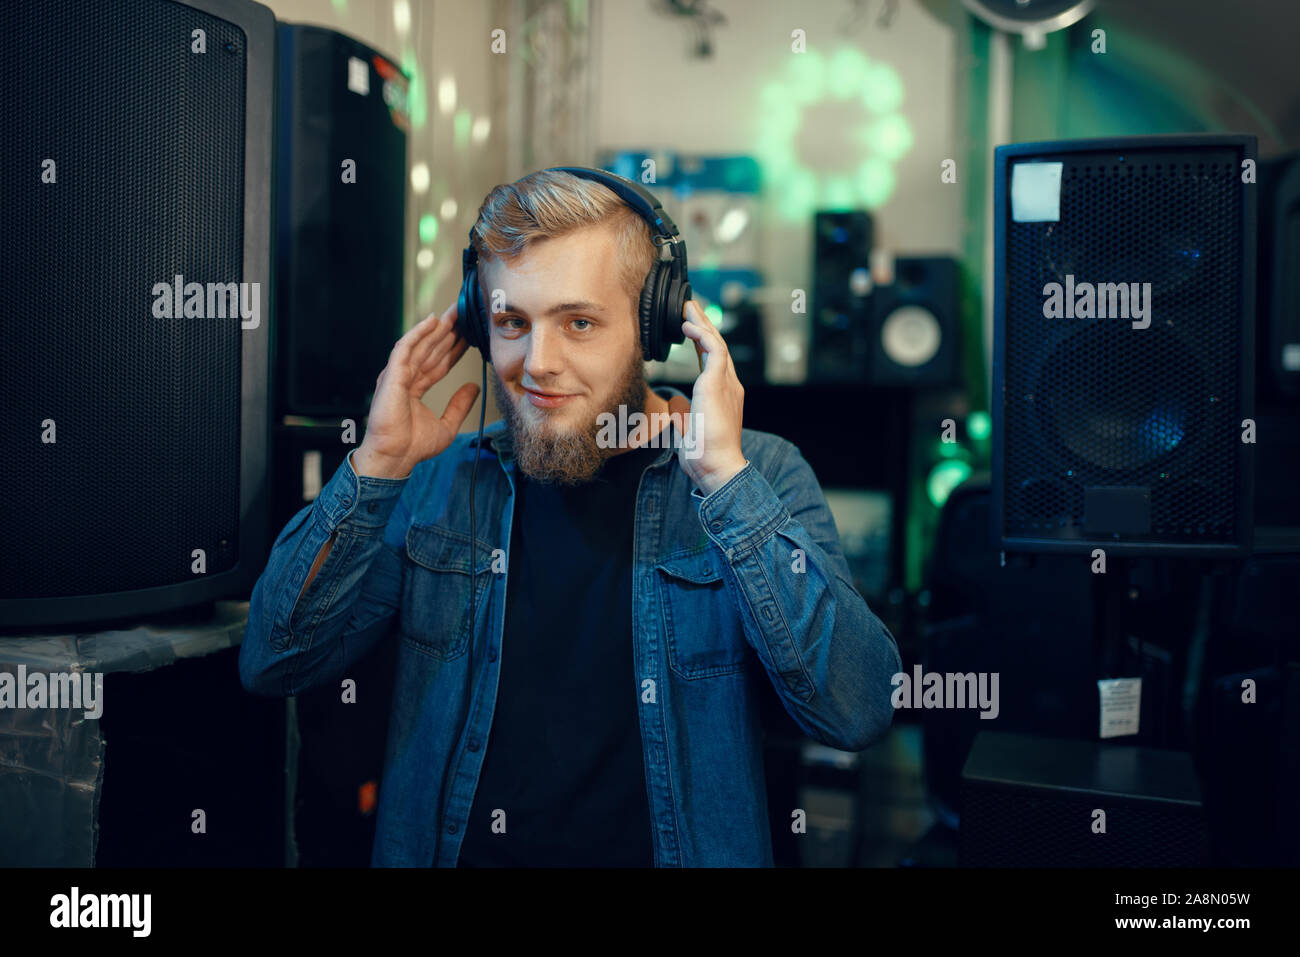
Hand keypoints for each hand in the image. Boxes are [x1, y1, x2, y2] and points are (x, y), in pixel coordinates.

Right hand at [354, 300, 479, 477]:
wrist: (395, 457)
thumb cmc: (413, 447)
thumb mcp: (447, 425)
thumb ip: (460, 405)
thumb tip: (474, 387)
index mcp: (415, 388)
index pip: (439, 363)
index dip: (454, 348)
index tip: (470, 335)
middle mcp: (405, 378)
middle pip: (430, 350)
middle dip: (448, 332)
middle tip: (464, 314)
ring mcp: (397, 375)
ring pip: (420, 345)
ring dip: (437, 328)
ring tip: (454, 312)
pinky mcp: (391, 375)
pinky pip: (405, 348)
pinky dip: (418, 333)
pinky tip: (432, 321)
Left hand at [678, 299, 746, 494]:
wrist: (717, 466)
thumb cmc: (705, 455)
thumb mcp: (690, 429)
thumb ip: (685, 414)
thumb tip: (676, 404)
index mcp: (723, 396)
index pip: (713, 362)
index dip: (702, 343)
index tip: (690, 329)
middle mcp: (729, 386)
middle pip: (717, 347)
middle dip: (704, 326)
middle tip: (691, 307)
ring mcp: (726, 383)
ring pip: (716, 343)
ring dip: (702, 324)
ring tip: (689, 308)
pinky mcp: (718, 383)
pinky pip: (713, 350)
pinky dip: (701, 335)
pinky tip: (689, 326)